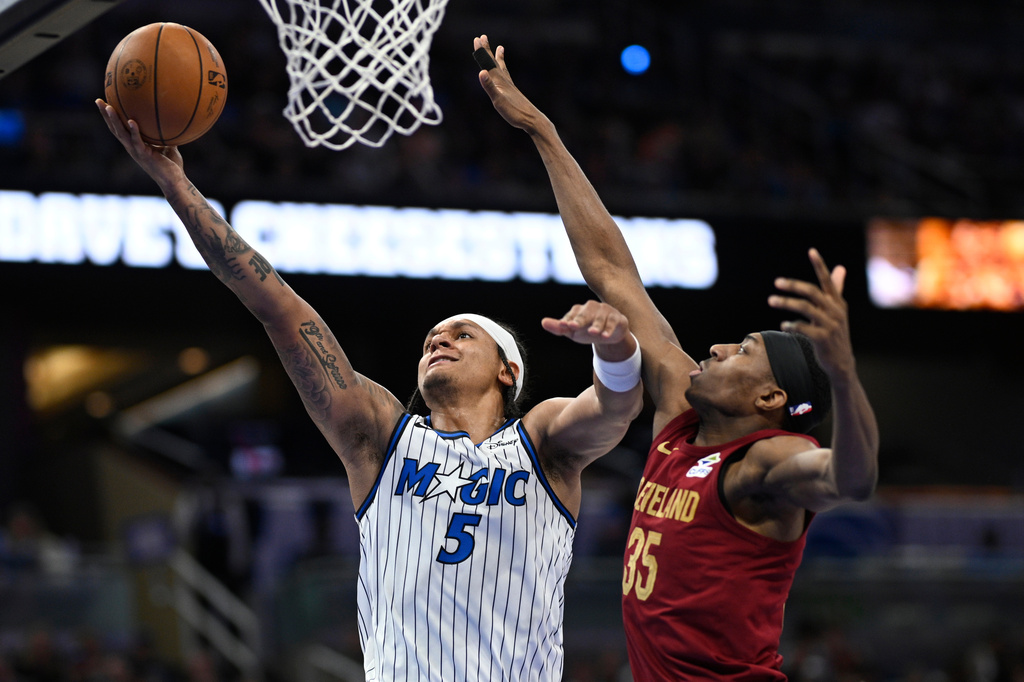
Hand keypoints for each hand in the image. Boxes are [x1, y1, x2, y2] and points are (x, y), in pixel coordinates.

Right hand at [95, 98, 183, 184]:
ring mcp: (136, 151)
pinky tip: (132, 120)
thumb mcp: (168, 146)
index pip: (119, 128)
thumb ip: (165, 135)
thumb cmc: (171, 165)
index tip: (105, 102)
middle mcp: (131, 147)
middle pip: (114, 128)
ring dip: (114, 120)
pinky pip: (137, 141)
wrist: (174, 181)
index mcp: (134, 144)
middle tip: (98, 100)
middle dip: (105, 115)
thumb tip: (170, 120)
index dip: (111, 117)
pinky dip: (134, 131)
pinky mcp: (144, 155)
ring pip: (121, 133)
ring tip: (108, 107)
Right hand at [473, 35, 546, 134]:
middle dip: (487, 50)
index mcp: (499, 82)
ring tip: (500, 48)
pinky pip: (507, 77)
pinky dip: (504, 71)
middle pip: (494, 62)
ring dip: (499, 58)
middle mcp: (505, 81)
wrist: (532, 120)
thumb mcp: (499, 101)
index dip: (482, 52)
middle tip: (483, 37)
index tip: (477, 39)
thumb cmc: (515, 113)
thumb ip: (489, 86)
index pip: (488, 63)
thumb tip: (481, 72)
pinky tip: (505, 74)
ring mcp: (510, 86)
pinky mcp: (513, 92)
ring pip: (502, 68)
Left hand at [541, 301, 636, 359]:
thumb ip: (559, 328)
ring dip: (596, 325)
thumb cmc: (587, 330)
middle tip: (573, 326)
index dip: (568, 320)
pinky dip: (609, 329)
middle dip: (580, 319)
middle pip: (586, 312)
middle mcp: (592, 308)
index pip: (573, 314)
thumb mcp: (572, 332)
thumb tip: (543, 322)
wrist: (609, 336)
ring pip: (600, 317)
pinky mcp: (617, 317)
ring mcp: (606, 311)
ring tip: (592, 332)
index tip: (563, 326)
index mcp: (580, 310)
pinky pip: (614, 321)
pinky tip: (605, 336)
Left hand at [768, 248, 854, 378]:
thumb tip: (841, 267)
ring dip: (786, 303)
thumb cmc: (835, 333)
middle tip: (776, 282)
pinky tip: (783, 325)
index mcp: (837, 302)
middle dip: (794, 285)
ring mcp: (830, 325)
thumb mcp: (837, 311)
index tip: (811, 251)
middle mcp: (835, 311)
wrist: (841, 362)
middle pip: (813, 292)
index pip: (828, 280)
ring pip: (806, 308)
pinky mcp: (823, 338)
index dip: (820, 265)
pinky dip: (792, 325)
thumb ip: (836, 289)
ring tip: (771, 300)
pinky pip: (804, 328)